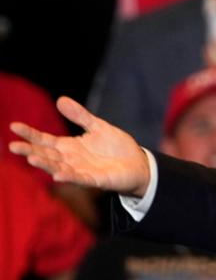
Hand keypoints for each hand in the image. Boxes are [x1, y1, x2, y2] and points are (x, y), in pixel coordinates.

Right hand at [8, 97, 150, 196]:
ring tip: (31, 157)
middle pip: (46, 155)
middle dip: (30, 150)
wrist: (138, 164)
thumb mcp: (98, 126)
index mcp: (69, 146)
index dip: (30, 134)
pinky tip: (57, 175)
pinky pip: (79, 179)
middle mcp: (71, 160)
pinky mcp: (95, 180)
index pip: (45, 140)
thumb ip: (80, 115)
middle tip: (12, 146)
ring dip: (45, 164)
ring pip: (58, 167)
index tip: (14, 126)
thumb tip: (60, 100)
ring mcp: (81, 171)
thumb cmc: (116, 147)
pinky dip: (68, 177)